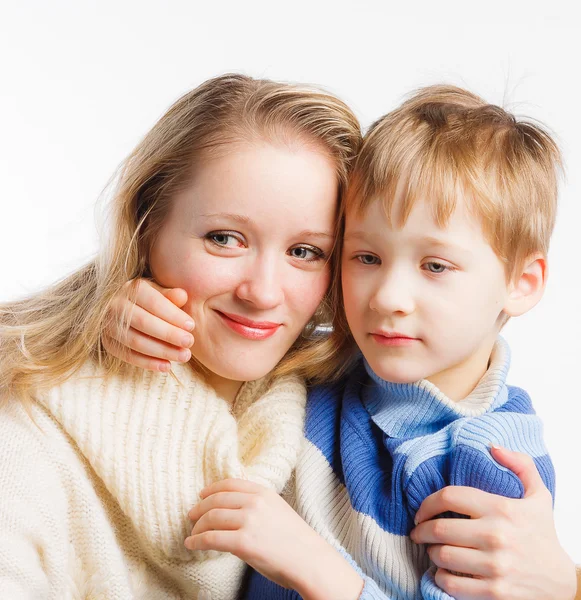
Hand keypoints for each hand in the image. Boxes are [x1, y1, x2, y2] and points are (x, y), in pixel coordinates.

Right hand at [102, 278, 194, 371]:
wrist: (123, 307)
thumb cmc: (149, 299)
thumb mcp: (159, 292)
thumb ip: (170, 295)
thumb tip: (182, 296)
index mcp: (132, 289)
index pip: (154, 302)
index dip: (173, 315)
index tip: (191, 326)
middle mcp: (116, 305)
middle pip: (144, 322)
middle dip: (169, 334)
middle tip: (189, 342)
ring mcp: (109, 325)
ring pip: (136, 341)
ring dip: (162, 351)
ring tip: (184, 356)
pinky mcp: (108, 343)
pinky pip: (127, 356)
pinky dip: (148, 363)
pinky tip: (167, 366)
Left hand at [185, 479, 363, 599]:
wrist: (311, 560)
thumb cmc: (296, 541)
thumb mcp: (278, 511)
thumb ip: (258, 506)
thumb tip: (233, 510)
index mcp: (263, 492)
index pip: (229, 484)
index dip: (211, 489)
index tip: (201, 495)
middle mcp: (255, 502)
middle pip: (216, 500)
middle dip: (199, 508)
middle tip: (191, 516)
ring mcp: (249, 521)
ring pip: (211, 518)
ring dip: (197, 527)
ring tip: (192, 534)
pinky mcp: (244, 542)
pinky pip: (211, 538)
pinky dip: (197, 541)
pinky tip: (192, 545)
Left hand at [411, 446, 576, 599]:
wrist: (563, 583)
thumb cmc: (543, 535)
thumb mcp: (538, 495)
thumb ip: (520, 464)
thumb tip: (492, 446)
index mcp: (501, 508)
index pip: (449, 497)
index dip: (427, 503)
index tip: (420, 512)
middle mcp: (496, 535)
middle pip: (439, 528)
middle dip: (421, 530)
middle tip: (418, 532)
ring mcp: (495, 566)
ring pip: (442, 555)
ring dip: (430, 552)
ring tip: (432, 550)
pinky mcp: (495, 592)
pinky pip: (452, 584)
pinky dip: (440, 578)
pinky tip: (441, 572)